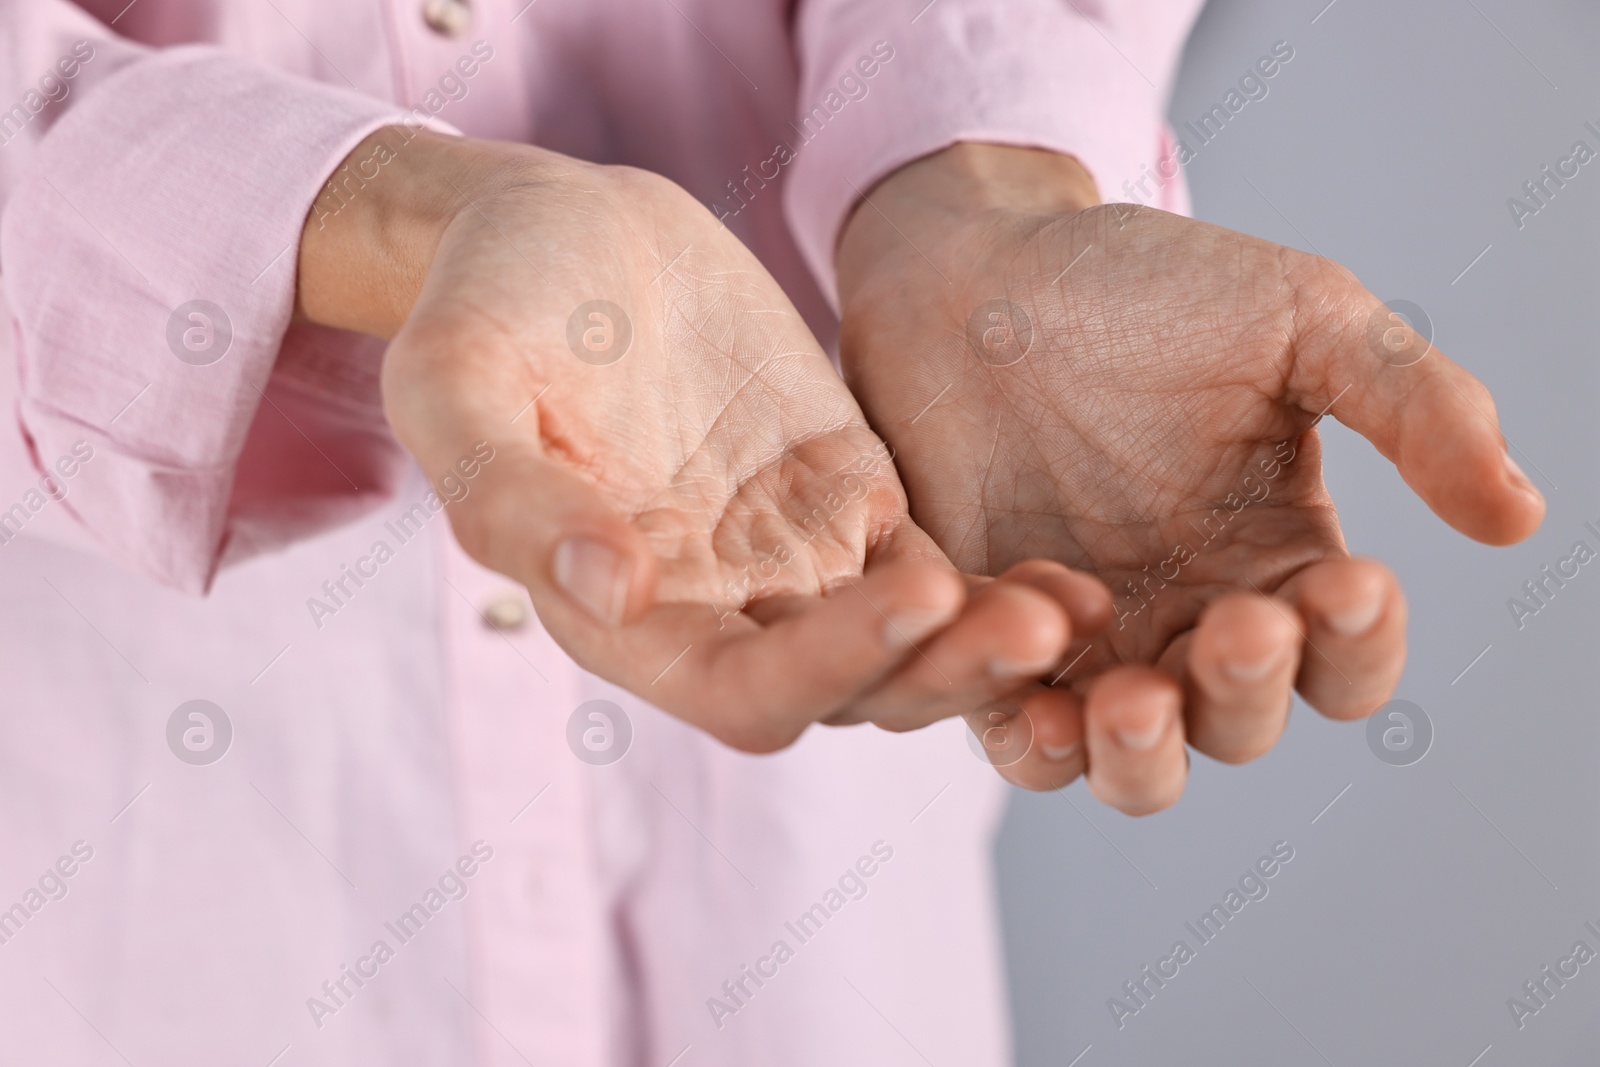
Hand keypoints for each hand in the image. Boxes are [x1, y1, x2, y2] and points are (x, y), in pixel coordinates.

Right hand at [297, 130, 1099, 750]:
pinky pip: (937, 570)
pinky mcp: (849, 501)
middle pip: (847, 692)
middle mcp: (714, 611)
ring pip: (906, 648)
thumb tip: (605, 590)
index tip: (911, 596)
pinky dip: (999, 590)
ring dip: (985, 648)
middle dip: (937, 673)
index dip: (825, 666)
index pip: (736, 691)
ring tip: (1069, 610)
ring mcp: (790, 562)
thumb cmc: (490, 302)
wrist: (565, 233)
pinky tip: (1071, 582)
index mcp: (620, 615)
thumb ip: (510, 494)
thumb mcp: (459, 382)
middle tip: (1032, 630)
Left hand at [836, 143, 1543, 808]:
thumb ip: (1412, 403)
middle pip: (1241, 723)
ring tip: (1135, 698)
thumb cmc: (1137, 288)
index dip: (1360, 642)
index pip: (1346, 653)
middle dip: (1247, 691)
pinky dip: (1033, 737)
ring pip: (1132, 764)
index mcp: (1277, 557)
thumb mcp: (1297, 319)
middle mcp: (1187, 618)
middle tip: (1237, 626)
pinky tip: (1036, 706)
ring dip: (1143, 753)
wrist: (972, 273)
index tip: (1350, 583)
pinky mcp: (985, 644)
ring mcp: (1086, 642)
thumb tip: (1519, 515)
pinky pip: (1013, 730)